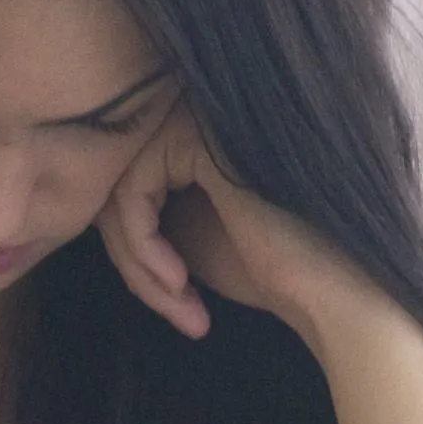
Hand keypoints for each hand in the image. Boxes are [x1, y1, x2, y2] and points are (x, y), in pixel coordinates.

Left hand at [99, 110, 379, 345]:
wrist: (336, 290)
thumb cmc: (274, 270)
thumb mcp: (189, 236)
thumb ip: (147, 209)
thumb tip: (87, 204)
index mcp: (201, 131)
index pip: (132, 181)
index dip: (140, 251)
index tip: (176, 303)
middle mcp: (198, 112)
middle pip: (120, 181)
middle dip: (136, 259)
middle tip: (176, 311)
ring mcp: (200, 116)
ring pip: (120, 189)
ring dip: (140, 262)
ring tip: (180, 304)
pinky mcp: (198, 136)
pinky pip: (131, 192)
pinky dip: (143, 249)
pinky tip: (180, 283)